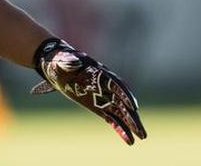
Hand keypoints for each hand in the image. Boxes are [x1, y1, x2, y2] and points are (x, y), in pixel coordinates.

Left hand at [31, 38, 146, 144]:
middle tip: (142, 131)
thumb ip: (69, 61)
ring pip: (121, 112)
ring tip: (143, 136)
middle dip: (132, 116)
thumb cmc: (61, 61)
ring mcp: (103, 98)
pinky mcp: (99, 107)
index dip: (125, 95)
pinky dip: (120, 128)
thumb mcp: (62, 60)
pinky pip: (112, 119)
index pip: (116, 85)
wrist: (58, 67)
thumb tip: (73, 60)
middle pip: (123, 103)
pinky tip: (129, 140)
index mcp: (100, 74)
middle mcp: (105, 87)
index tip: (133, 107)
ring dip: (131, 124)